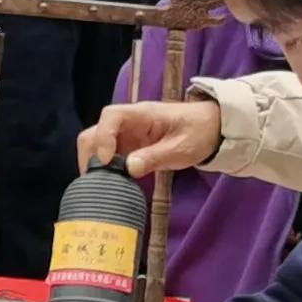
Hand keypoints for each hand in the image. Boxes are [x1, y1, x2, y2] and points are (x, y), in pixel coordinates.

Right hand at [80, 98, 224, 176]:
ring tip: (102, 186)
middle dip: (90, 155)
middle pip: (96, 131)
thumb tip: (129, 168)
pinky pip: (109, 156)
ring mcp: (127, 135)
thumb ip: (156, 157)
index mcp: (143, 114)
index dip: (103, 136)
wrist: (211, 128)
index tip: (106, 160)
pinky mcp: (129, 147)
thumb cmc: (198, 132)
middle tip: (96, 180)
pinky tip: (112, 184)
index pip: (111, 116)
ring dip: (95, 164)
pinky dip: (105, 170)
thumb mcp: (182, 148)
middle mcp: (129, 122)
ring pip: (98, 144)